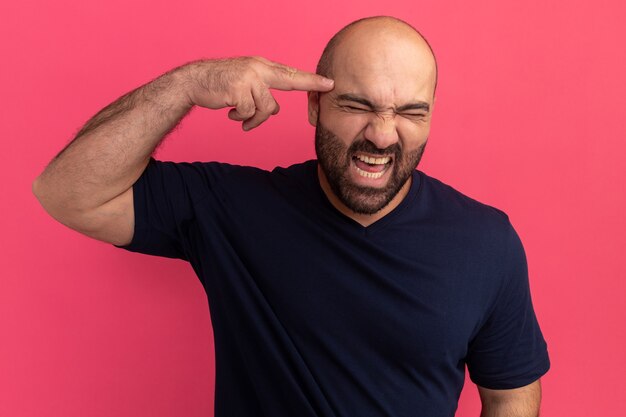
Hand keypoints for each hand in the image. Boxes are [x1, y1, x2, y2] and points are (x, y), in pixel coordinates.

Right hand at [182, 56, 333, 130]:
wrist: (194, 81)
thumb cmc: (221, 85)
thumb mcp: (245, 85)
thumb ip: (263, 93)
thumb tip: (276, 110)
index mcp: (261, 67)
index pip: (290, 73)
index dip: (310, 79)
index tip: (328, 82)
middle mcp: (258, 69)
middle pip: (290, 79)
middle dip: (311, 83)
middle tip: (329, 85)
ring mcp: (249, 77)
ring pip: (267, 108)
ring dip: (254, 119)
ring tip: (242, 118)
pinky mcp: (239, 89)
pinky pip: (250, 113)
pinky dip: (241, 118)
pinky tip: (231, 113)